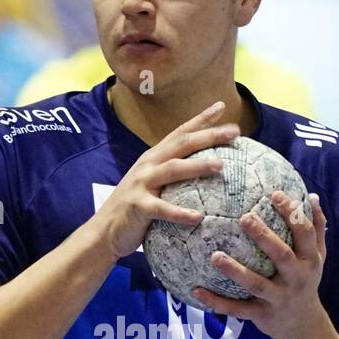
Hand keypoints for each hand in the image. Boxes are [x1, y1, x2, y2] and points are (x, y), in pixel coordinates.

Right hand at [91, 101, 239, 260]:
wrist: (103, 232)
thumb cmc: (134, 211)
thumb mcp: (153, 187)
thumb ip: (172, 178)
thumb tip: (204, 176)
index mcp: (153, 158)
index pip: (180, 133)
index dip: (200, 119)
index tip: (221, 106)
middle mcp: (148, 165)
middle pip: (182, 144)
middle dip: (208, 135)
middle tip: (235, 131)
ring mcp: (141, 184)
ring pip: (173, 169)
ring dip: (198, 166)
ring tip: (221, 166)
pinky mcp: (138, 206)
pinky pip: (162, 209)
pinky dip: (181, 213)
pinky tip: (199, 217)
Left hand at [192, 188, 327, 338]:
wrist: (303, 327)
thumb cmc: (306, 282)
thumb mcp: (317, 258)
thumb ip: (317, 229)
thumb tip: (311, 196)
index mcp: (309, 260)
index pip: (304, 232)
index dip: (291, 212)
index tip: (273, 194)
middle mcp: (296, 278)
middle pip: (281, 255)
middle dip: (264, 236)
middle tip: (244, 217)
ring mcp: (278, 298)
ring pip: (256, 284)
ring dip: (235, 271)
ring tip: (215, 255)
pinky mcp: (262, 315)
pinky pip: (237, 309)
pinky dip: (216, 302)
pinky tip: (196, 290)